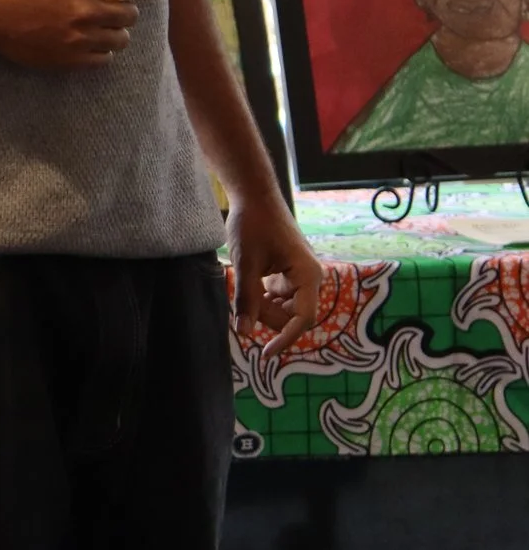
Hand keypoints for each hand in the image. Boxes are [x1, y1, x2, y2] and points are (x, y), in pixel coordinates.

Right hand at [0, 0, 154, 68]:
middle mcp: (85, 10)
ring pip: (121, 39)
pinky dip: (101, 50)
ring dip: (115, 31)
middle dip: (124, 10)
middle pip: (130, 14)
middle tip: (110, 8)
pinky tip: (87, 41)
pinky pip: (105, 59)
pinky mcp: (71, 60)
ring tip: (97, 26)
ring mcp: (79, 38)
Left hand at [228, 191, 322, 359]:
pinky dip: (261, 296)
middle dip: (264, 314)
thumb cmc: (252, 225)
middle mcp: (309, 278)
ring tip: (243, 282)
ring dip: (261, 305)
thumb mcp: (246, 264)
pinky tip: (247, 283)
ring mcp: (298, 275)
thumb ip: (246, 299)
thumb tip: (244, 332)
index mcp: (307, 276)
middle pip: (289, 315)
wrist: (254, 196)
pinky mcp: (287, 272)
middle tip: (241, 296)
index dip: (284, 338)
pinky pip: (277, 295)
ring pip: (282, 307)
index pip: (302, 319)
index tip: (264, 354)